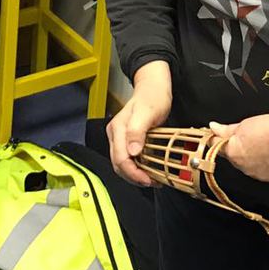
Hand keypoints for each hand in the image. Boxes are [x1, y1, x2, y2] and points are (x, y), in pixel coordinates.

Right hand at [107, 60, 173, 185]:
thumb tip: (132, 151)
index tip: (149, 180)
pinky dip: (136, 168)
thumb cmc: (152, 96)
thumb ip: (137, 131)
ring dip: (135, 174)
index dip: (134, 173)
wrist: (152, 87)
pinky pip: (127, 158)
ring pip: (121, 163)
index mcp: (118, 128)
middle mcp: (115, 134)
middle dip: (134, 177)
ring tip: (152, 178)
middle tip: (152, 182)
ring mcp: (119, 137)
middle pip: (118, 164)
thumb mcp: (148, 112)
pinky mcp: (125, 139)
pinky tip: (148, 169)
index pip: (120, 159)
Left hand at [209, 105, 268, 182]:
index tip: (218, 135)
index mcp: (233, 153)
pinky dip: (266, 164)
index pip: (217, 148)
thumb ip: (225, 130)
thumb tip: (213, 127)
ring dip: (253, 157)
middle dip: (239, 148)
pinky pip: (264, 171)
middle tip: (250, 136)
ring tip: (264, 144)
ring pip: (250, 165)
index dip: (218, 140)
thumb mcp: (244, 124)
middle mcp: (243, 168)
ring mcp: (258, 175)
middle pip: (235, 157)